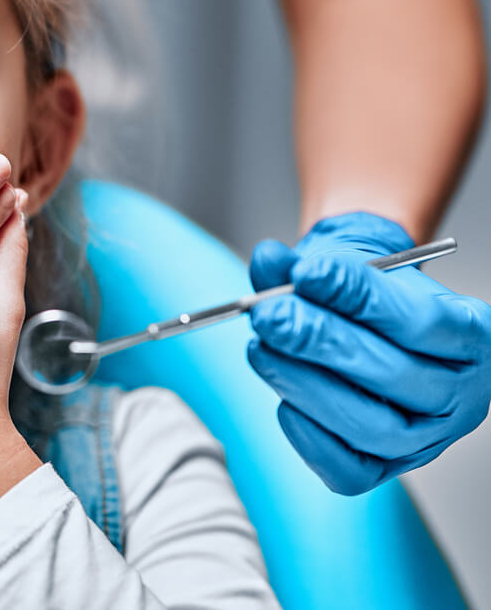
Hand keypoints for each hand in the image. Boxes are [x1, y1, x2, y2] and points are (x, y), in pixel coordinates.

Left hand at [248, 212, 490, 494]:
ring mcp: (427, 438)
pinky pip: (348, 471)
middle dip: (321, 340)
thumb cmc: (367, 300)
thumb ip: (306, 264)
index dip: (360, 296)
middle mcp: (460, 392)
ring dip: (306, 384)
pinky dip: (309, 437)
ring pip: (372, 425)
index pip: (421, 321)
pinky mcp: (386, 467)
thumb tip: (268, 261)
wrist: (369, 328)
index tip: (307, 273)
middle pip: (395, 375)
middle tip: (270, 314)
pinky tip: (282, 401)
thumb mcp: (349, 267)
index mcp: (472, 334)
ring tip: (262, 348)